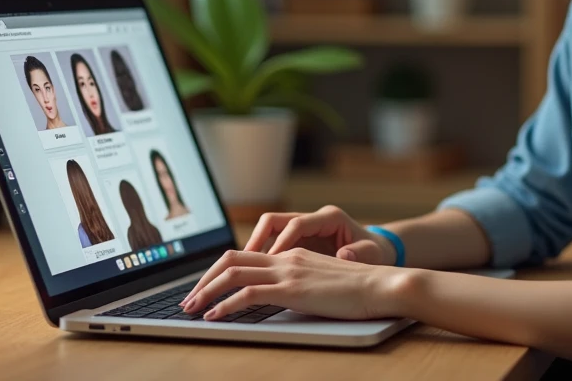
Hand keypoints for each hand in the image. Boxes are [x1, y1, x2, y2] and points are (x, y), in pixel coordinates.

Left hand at [179, 247, 413, 320]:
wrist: (383, 284)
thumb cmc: (362, 290)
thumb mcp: (325, 283)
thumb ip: (302, 285)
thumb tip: (283, 298)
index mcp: (294, 254)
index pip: (247, 255)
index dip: (221, 271)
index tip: (206, 289)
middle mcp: (286, 257)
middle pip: (231, 258)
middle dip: (204, 278)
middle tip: (188, 299)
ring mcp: (288, 271)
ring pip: (233, 273)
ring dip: (206, 291)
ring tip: (190, 308)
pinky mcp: (291, 289)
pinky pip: (247, 294)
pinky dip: (225, 304)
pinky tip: (214, 317)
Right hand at [238, 205, 397, 264]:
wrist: (378, 251)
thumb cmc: (374, 252)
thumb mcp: (371, 254)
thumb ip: (359, 254)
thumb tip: (345, 255)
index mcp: (329, 218)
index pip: (296, 225)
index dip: (281, 243)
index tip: (270, 262)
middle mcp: (313, 219)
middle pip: (274, 220)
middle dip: (256, 240)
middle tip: (242, 262)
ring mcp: (304, 228)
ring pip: (269, 230)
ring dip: (255, 248)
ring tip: (241, 270)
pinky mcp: (299, 240)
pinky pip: (273, 243)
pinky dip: (263, 257)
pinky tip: (255, 275)